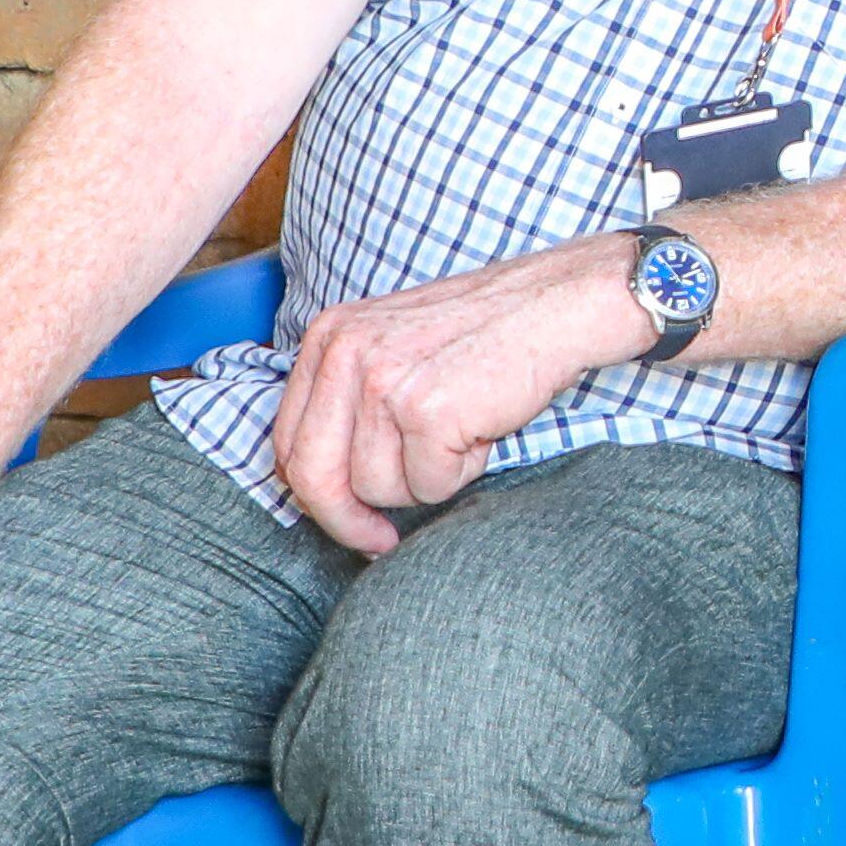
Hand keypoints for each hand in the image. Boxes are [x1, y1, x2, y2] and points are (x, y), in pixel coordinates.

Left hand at [273, 244, 638, 552]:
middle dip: (346, 522)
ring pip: (375, 488)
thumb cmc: (484, 334)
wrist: (558, 305)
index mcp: (328, 336)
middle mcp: (345, 353)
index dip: (314, 496)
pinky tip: (480, 428)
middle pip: (314, 476)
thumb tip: (323, 490)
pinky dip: (461, 473)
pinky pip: (429, 485)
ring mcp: (384, 380)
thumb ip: (349, 400)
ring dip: (423, 480)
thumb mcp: (393, 347)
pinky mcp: (427, 409)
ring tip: (459, 432)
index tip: (347, 518)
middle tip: (380, 540)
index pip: (288, 441)